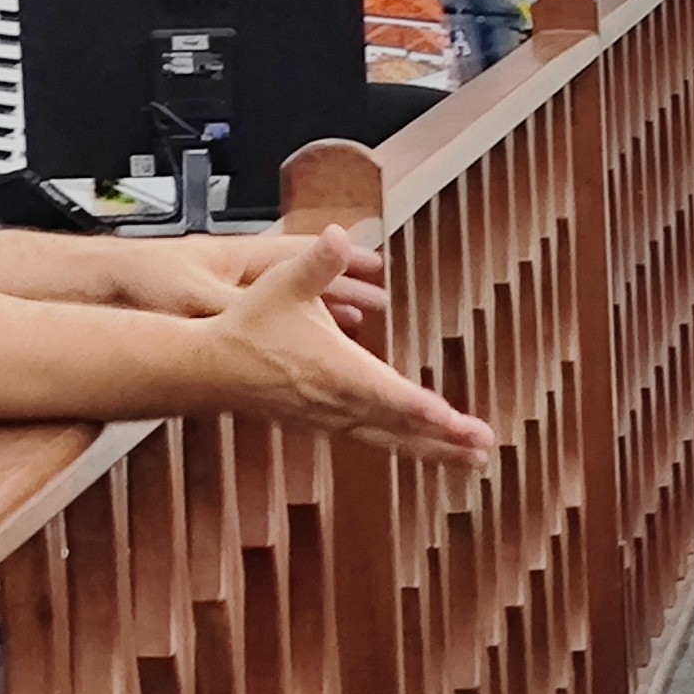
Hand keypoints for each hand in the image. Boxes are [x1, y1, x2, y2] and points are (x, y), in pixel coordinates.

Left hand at [116, 226, 388, 330]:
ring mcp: (232, 294)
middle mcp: (242, 275)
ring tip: (352, 327)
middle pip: (304, 280)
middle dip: (343, 290)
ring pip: (289, 304)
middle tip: (377, 302)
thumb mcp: (197, 297)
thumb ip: (239, 304)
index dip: (342, 261)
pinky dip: (295, 331)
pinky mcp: (216, 317)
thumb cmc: (146, 278)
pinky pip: (271, 323)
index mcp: (243, 259)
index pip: (305, 255)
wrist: (108, 283)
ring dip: (322, 313)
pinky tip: (302, 350)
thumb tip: (273, 309)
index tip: (375, 266)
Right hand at [202, 233, 493, 468]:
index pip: (388, 394)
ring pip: (391, 441)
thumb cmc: (248, 326)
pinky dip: (406, 448)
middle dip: (444, 439)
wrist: (210, 369)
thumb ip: (318, 260)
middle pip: (400, 427)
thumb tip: (338, 233)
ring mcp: (332, 419)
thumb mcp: (284, 284)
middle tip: (483, 448)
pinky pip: (375, 442)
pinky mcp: (326, 426)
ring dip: (433, 451)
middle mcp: (338, 402)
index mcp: (336, 370)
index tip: (453, 420)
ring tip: (473, 460)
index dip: (422, 408)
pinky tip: (429, 451)